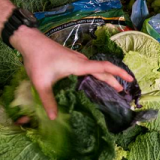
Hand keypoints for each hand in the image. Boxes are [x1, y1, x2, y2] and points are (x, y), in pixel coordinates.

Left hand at [11, 26, 132, 118]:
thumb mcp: (41, 83)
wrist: (30, 41)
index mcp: (79, 65)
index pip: (104, 68)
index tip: (130, 79)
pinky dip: (96, 73)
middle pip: (102, 69)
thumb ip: (48, 100)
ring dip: (105, 76)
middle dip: (114, 79)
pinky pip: (89, 67)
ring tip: (112, 86)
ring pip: (96, 67)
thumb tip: (54, 118)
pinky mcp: (71, 58)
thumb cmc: (37, 60)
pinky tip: (91, 80)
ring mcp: (76, 58)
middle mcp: (81, 61)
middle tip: (122, 91)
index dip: (118, 73)